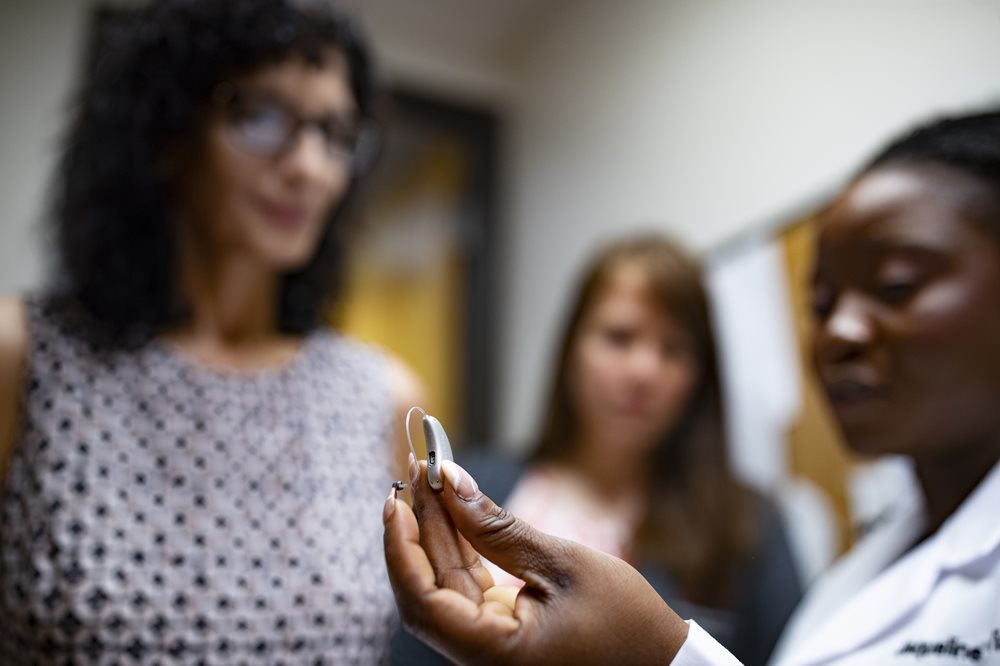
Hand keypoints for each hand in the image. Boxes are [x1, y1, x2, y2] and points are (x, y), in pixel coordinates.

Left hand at [383, 458, 689, 664]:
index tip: (396, 498)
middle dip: (417, 529)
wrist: (664, 661)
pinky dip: (460, 548)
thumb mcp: (562, 564)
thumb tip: (451, 482)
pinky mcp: (503, 630)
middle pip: (427, 589)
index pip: (423, 601)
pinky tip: (454, 509)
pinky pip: (467, 587)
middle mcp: (483, 656)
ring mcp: (491, 644)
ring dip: (437, 532)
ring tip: (433, 479)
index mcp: (496, 653)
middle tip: (417, 471)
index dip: (402, 548)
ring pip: (445, 585)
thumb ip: (498, 527)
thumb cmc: (626, 621)